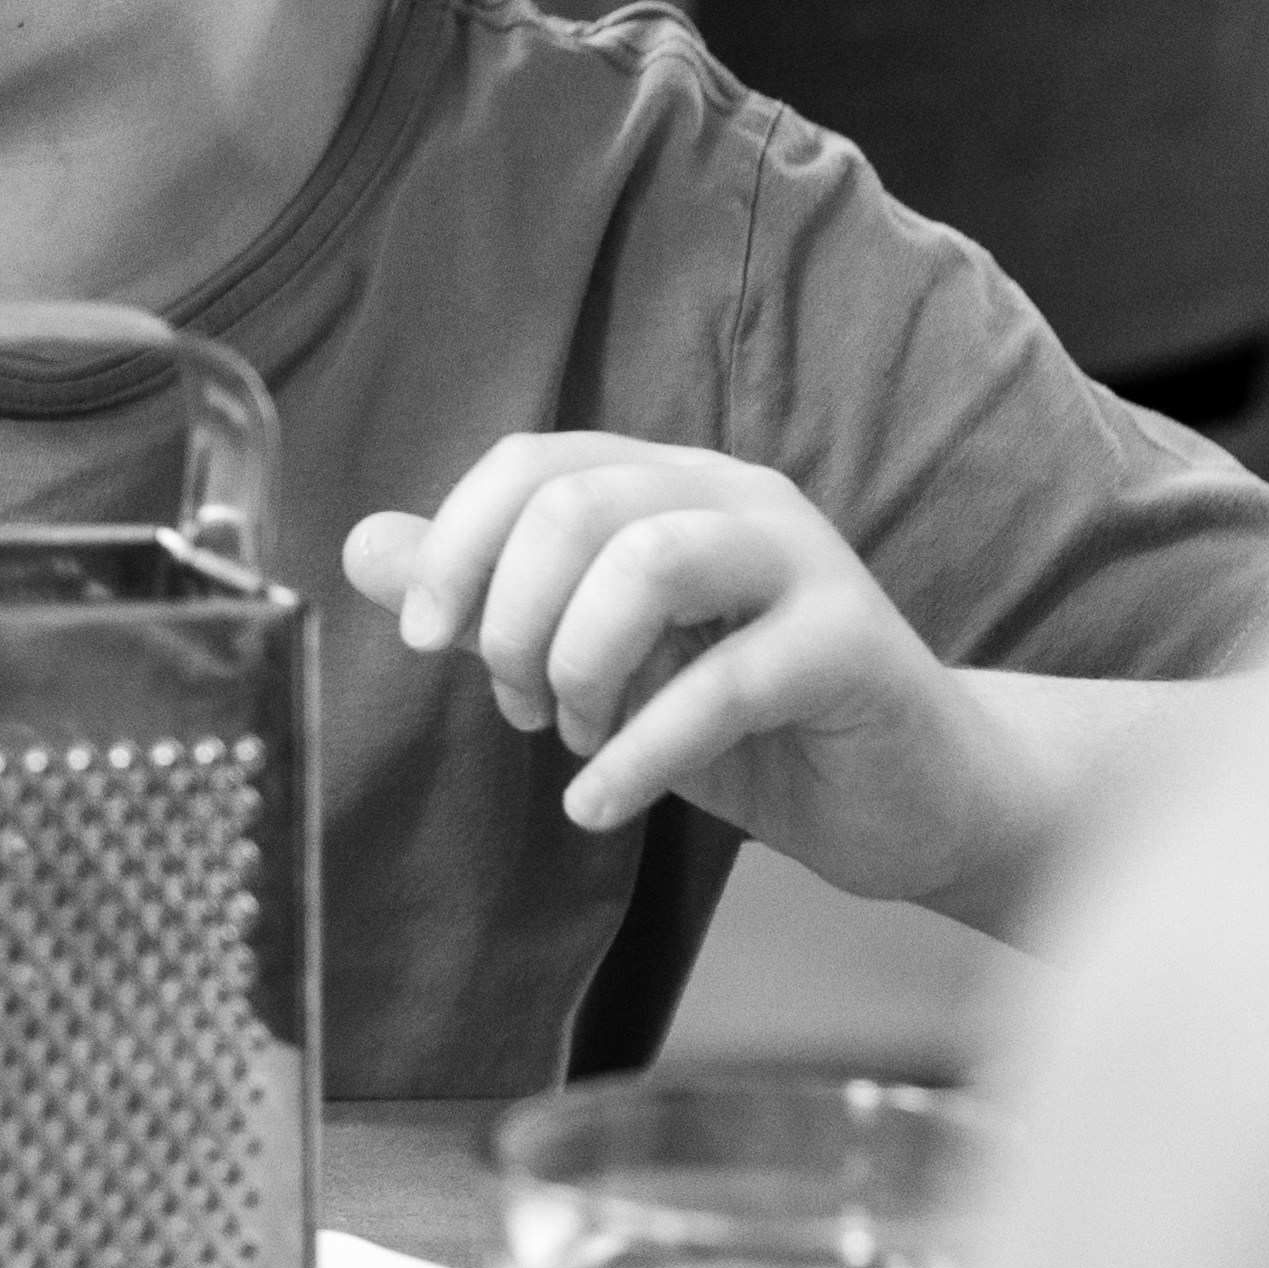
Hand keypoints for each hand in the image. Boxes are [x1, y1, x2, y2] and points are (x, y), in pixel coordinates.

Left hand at [343, 436, 1035, 907]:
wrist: (907, 791)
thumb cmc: (743, 718)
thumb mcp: (593, 656)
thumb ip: (488, 599)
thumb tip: (361, 546)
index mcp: (664, 484)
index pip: (529, 463)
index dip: (455, 544)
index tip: (423, 638)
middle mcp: (733, 498)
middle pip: (575, 506)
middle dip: (512, 617)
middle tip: (515, 705)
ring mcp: (802, 563)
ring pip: (649, 562)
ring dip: (577, 665)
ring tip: (570, 737)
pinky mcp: (851, 648)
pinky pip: (722, 684)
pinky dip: (636, 754)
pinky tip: (597, 804)